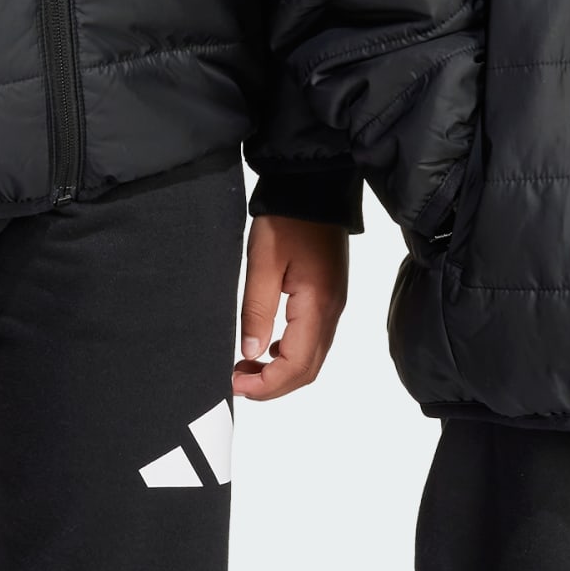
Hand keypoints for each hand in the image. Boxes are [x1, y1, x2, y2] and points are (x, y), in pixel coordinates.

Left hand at [232, 214, 347, 400]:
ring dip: (282, 370)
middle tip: (238, 381)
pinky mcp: (330, 294)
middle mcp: (332, 310)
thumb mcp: (263, 262)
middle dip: (273, 384)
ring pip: (312, 356)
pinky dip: (291, 352)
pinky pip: (314, 337)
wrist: (314, 185)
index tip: (235, 384)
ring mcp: (335, 302)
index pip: (296, 366)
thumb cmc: (287, 219)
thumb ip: (257, 311)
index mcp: (317, 305)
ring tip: (247, 366)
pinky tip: (269, 345)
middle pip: (308, 368)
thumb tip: (251, 355)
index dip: (266, 385)